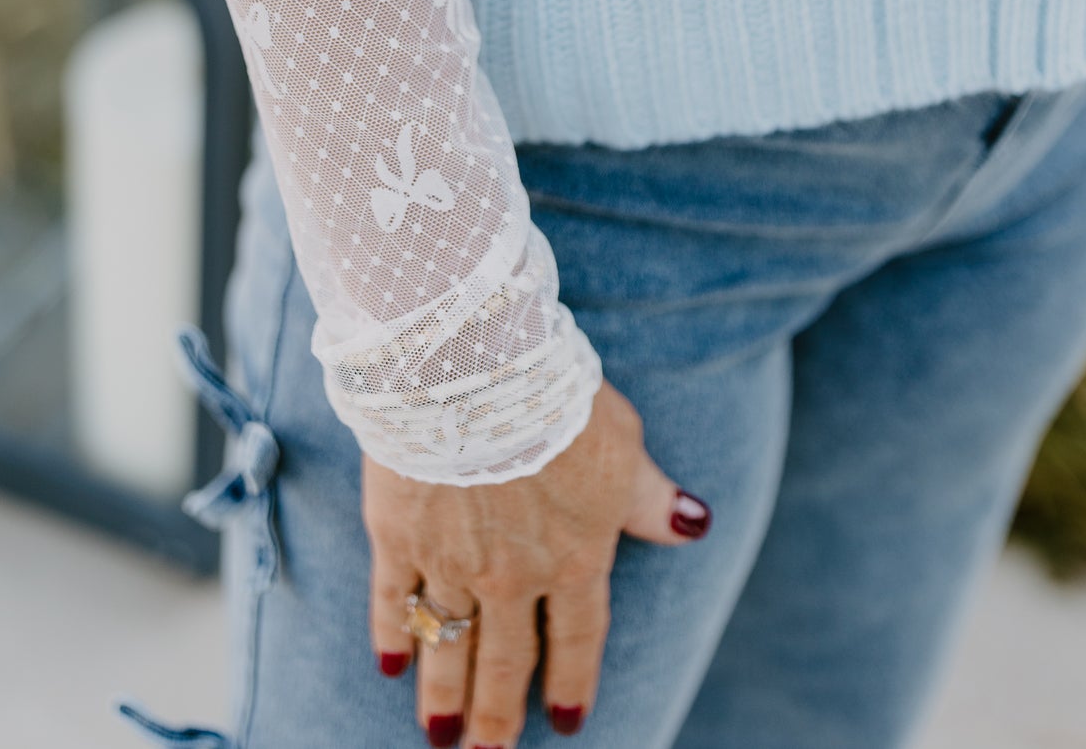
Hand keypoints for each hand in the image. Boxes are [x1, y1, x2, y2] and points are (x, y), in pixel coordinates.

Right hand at [363, 378, 711, 744]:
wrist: (472, 373)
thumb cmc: (555, 398)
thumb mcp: (622, 443)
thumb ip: (649, 498)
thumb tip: (695, 524)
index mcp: (575, 557)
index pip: (578, 637)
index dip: (571, 681)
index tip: (564, 722)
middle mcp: (513, 577)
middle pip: (505, 660)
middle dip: (498, 714)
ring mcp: (452, 562)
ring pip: (448, 643)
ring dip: (444, 695)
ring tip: (440, 736)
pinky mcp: (399, 537)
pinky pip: (395, 600)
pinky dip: (393, 634)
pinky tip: (390, 663)